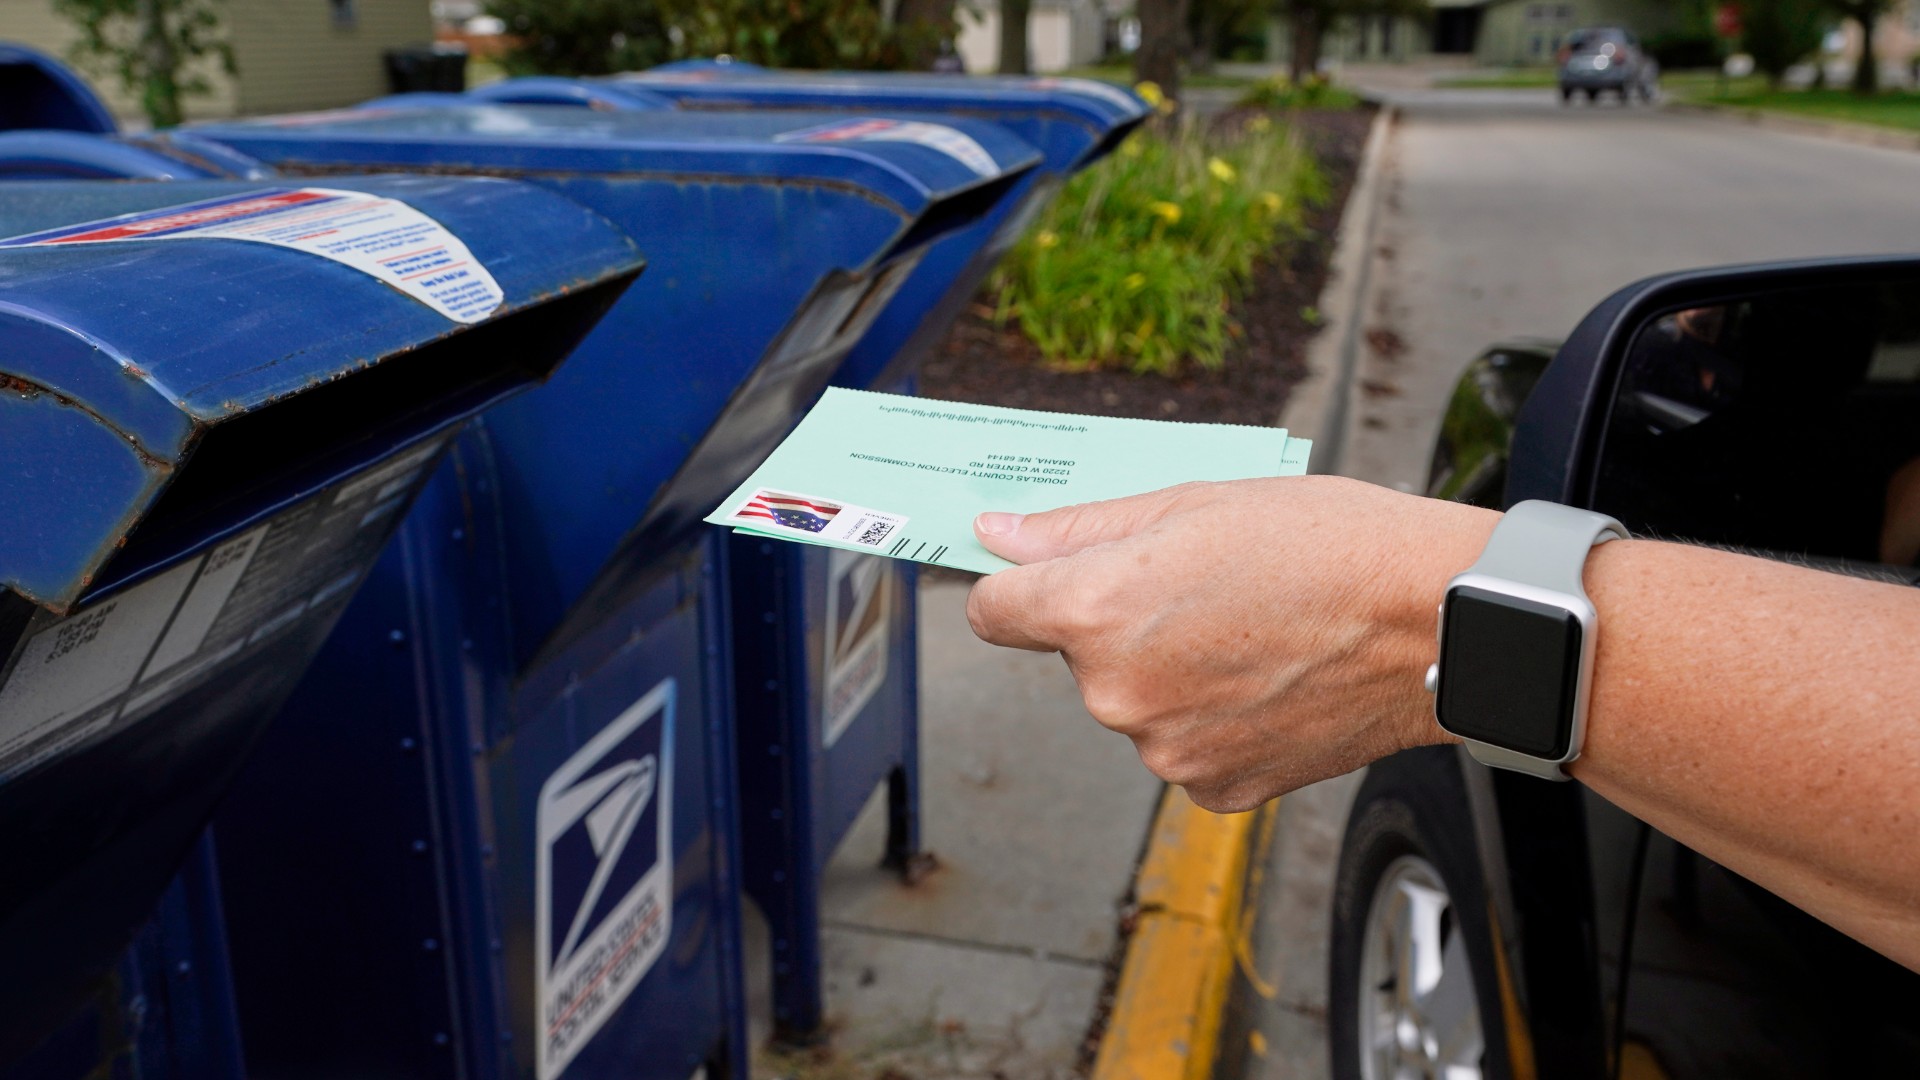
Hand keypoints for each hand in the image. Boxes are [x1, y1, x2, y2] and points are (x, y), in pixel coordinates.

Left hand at [966, 476, 1497, 811]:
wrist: (1436, 623)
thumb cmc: (1330, 545)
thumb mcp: (1193, 502)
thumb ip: (1080, 529)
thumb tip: (998, 535)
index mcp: (1096, 613)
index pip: (994, 612)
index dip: (1022, 587)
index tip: (1048, 578)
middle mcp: (1115, 694)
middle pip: (1078, 656)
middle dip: (1123, 624)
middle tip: (1207, 588)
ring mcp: (1165, 750)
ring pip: (1136, 701)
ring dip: (1172, 672)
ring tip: (1254, 632)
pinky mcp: (1215, 787)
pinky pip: (1186, 744)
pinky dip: (1215, 717)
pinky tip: (1271, 680)